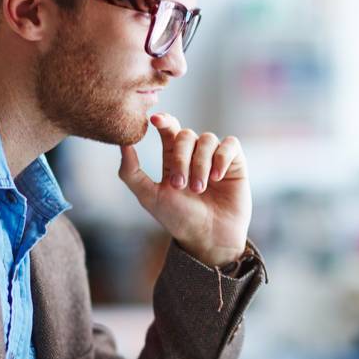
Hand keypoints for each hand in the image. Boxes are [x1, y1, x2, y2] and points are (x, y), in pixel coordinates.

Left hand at [119, 113, 251, 266]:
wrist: (208, 237)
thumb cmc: (178, 219)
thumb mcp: (149, 197)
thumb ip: (131, 172)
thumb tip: (123, 144)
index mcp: (173, 158)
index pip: (168, 129)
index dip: (163, 121)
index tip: (155, 121)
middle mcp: (194, 154)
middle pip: (186, 135)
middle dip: (182, 159)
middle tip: (181, 185)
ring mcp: (215, 157)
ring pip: (207, 139)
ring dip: (200, 164)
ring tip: (200, 189)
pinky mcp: (235, 163)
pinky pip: (230, 145)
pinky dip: (221, 158)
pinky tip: (218, 178)